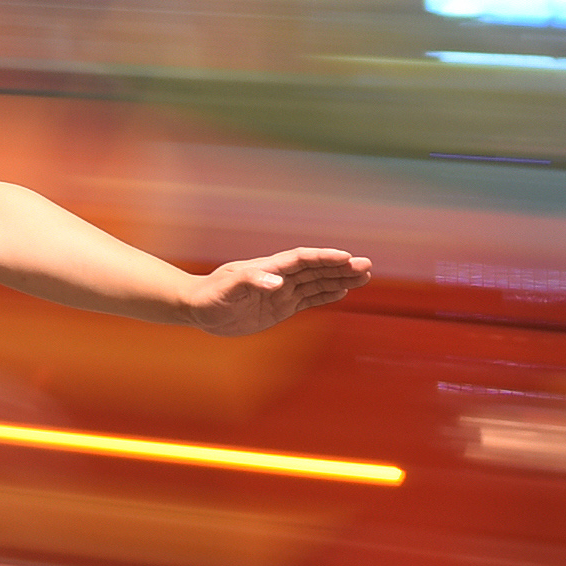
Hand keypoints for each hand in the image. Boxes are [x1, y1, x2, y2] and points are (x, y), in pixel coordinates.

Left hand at [187, 247, 369, 336]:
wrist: (198, 308)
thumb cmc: (210, 295)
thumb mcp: (228, 289)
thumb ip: (251, 282)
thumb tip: (278, 283)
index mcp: (269, 268)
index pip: (302, 260)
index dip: (324, 258)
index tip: (347, 258)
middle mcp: (279, 277)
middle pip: (315, 269)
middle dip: (341, 267)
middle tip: (367, 266)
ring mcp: (281, 291)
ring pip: (316, 283)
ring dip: (339, 279)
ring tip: (364, 276)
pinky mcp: (279, 307)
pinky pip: (308, 299)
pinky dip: (325, 294)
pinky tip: (342, 290)